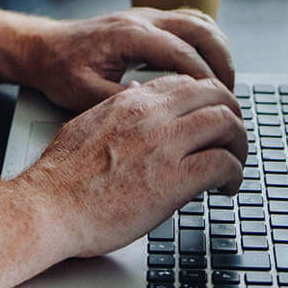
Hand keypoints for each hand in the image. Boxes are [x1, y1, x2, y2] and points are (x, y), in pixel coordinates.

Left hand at [19, 8, 236, 112]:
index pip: (183, 53)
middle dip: (223, 62)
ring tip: (225, 86)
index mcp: (131, 35)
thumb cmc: (60, 69)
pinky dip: (206, 43)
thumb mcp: (85, 94)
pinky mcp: (148, 22)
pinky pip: (189, 23)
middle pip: (201, 29)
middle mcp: (143, 19)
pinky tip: (208, 69)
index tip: (220, 106)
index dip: (206, 80)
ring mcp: (148, 16)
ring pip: (200, 22)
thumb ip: (122, 102)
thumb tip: (159, 113)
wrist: (43, 47)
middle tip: (230, 96)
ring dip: (218, 50)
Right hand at [19, 74, 245, 258]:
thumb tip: (138, 118)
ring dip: (239, 144)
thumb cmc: (61, 176)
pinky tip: (226, 188)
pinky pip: (223, 164)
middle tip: (233, 138)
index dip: (208, 99)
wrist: (48, 205)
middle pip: (216, 94)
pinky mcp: (174, 180)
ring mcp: (164, 144)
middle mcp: (151, 114)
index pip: (187, 82)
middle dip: (232, 114)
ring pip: (226, 123)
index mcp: (131, 100)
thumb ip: (120, 115)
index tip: (211, 118)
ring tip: (235, 164)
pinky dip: (234, 174)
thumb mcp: (90, 125)